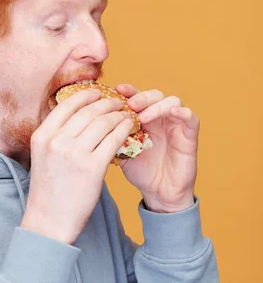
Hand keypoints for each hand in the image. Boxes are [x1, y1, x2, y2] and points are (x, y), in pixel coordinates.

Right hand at [22, 89, 132, 243]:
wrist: (49, 221)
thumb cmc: (48, 189)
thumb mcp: (43, 156)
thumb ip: (55, 135)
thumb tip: (75, 113)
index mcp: (42, 135)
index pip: (67, 104)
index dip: (85, 95)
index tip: (97, 93)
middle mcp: (56, 141)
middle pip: (87, 111)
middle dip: (106, 102)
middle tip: (117, 102)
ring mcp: (74, 154)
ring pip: (102, 122)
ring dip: (117, 115)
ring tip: (126, 114)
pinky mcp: (92, 167)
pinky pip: (113, 140)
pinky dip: (123, 130)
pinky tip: (129, 128)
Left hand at [114, 84, 198, 212]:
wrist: (159, 192)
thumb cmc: (141, 170)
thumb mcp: (122, 152)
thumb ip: (112, 136)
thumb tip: (92, 124)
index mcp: (143, 117)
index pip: (137, 97)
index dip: (128, 91)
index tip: (116, 90)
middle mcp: (160, 117)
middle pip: (154, 94)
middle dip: (141, 97)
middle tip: (130, 105)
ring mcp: (175, 124)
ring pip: (172, 101)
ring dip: (157, 106)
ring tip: (143, 117)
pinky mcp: (189, 135)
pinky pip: (191, 117)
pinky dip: (183, 112)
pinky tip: (173, 112)